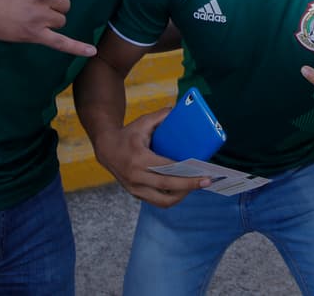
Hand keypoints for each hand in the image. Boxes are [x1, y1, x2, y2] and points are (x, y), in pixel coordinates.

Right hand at [0, 0, 93, 56]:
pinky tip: (92, 52)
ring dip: (49, 22)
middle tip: (29, 5)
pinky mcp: (33, 34)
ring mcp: (38, 15)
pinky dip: (77, 47)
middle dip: (51, 7)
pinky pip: (60, 42)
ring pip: (60, 21)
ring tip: (27, 16)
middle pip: (65, 5)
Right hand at [91, 109, 212, 207]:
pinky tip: (183, 190)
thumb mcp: (143, 122)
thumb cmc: (127, 135)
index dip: (185, 173)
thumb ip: (161, 117)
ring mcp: (135, 188)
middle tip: (207, 181)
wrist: (106, 149)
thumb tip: (180, 111)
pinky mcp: (136, 194)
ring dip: (182, 195)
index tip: (202, 172)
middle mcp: (136, 177)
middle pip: (167, 186)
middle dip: (190, 186)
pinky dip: (172, 197)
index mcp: (139, 159)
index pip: (166, 169)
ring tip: (195, 186)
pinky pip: (157, 201)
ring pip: (163, 200)